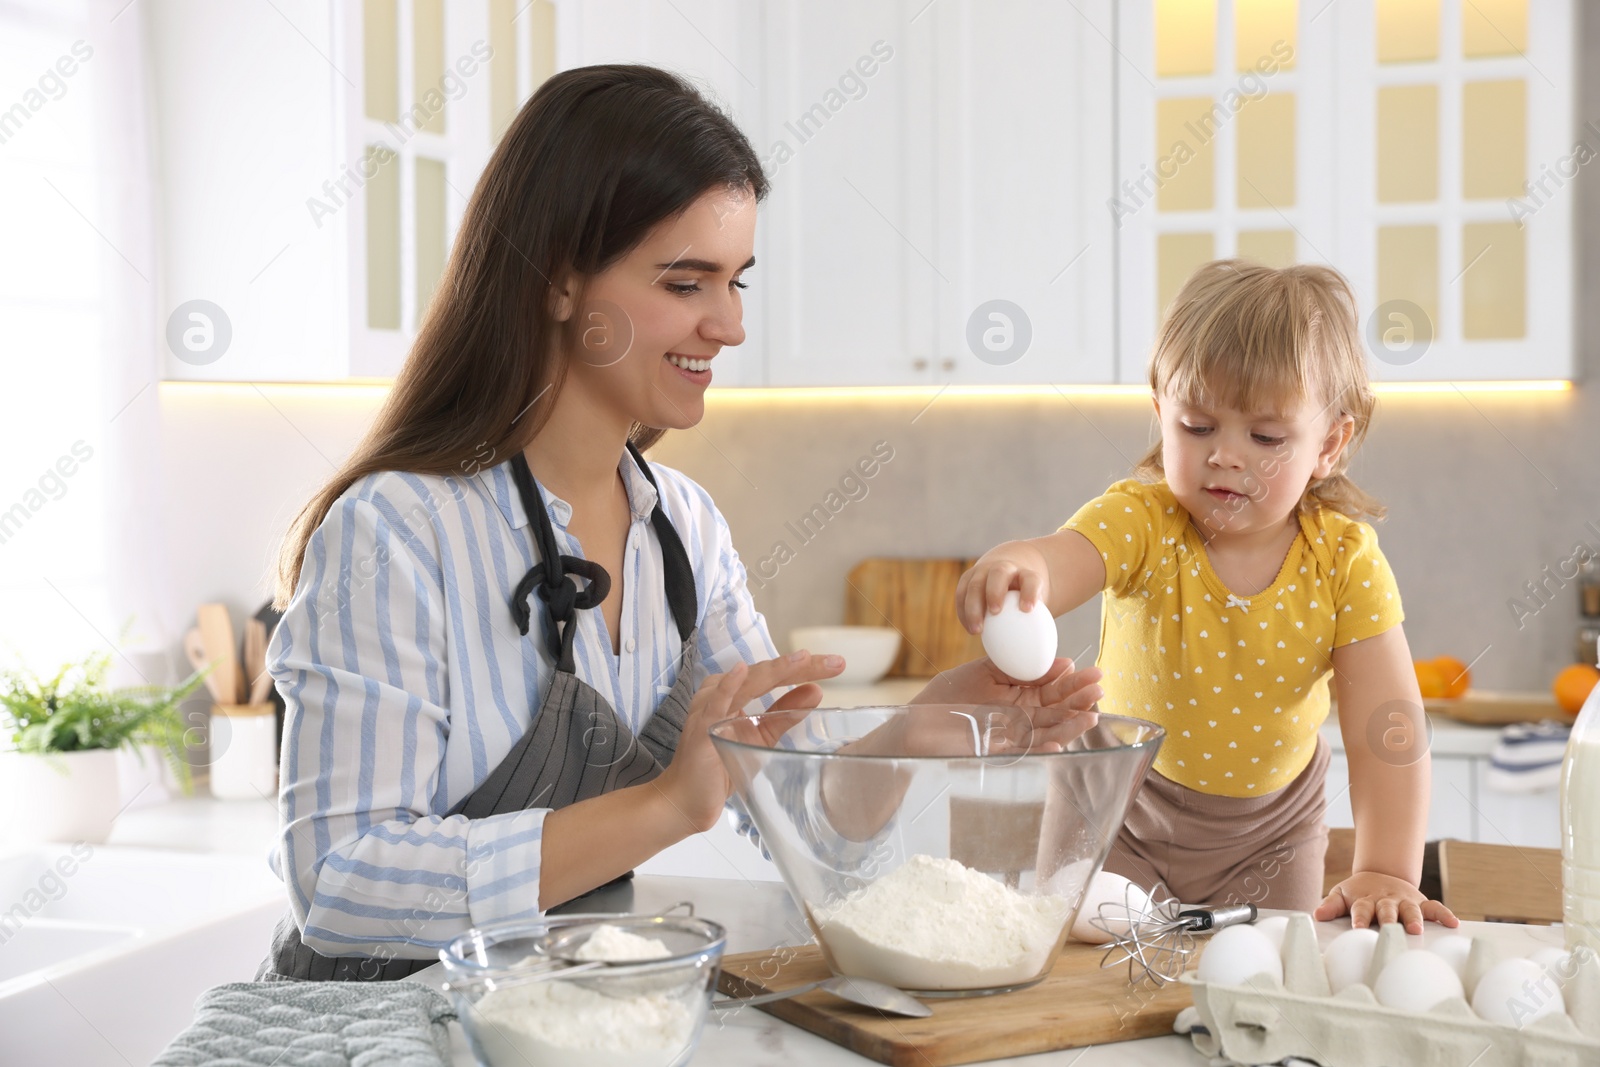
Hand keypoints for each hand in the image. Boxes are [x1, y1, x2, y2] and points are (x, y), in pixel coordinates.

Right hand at [652, 650, 842, 832]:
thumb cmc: (720, 765)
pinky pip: (715, 702)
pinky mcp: (702, 727)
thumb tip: (816, 691)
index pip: (776, 675)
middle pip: (766, 674)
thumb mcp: (761, 735)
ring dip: (775, 670)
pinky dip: (728, 686)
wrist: (689, 799)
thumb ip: (785, 713)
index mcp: (737, 692)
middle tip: (835, 662)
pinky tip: (741, 671)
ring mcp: (710, 707)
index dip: (807, 669)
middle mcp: (722, 692)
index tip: (837, 664)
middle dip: (801, 667)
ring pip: (747, 682)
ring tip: (803, 660)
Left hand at [910, 656, 1102, 749]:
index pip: (1054, 689)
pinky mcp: (998, 753)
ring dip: (1070, 727)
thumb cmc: (949, 694)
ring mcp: (1012, 737)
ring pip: (1047, 733)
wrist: (917, 721)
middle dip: (1079, 701)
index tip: (1096, 673)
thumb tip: (1062, 662)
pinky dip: (1041, 750)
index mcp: (1020, 695)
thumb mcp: (987, 671)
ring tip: (1090, 718)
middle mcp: (1021, 717)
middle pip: (1057, 710)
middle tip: (1100, 690)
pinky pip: (1024, 753)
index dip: (1075, 682)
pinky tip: (1058, 745)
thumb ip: (1021, 668)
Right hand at [956, 543, 1051, 633]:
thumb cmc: (1024, 600)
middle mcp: (1004, 567)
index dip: (1030, 592)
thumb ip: (1037, 625)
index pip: (1030, 579)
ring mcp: (984, 570)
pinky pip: (961, 593)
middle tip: (995, 612)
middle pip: (998, 573)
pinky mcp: (968, 577)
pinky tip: (969, 628)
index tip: (1027, 610)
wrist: (1008, 575)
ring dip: (973, 607)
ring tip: (977, 631)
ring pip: (974, 583)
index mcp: (1026, 574)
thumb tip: (1038, 656)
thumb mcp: (1035, 608)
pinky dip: (963, 611)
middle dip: (995, 591)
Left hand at [1314, 870, 1459, 933]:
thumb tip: (1316, 914)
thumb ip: (1331, 905)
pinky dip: (1444, 914)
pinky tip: (1453, 923)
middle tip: (1392, 929)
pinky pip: (1434, 907)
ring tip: (1417, 929)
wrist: (1379, 875)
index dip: (1359, 918)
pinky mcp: (1420, 902)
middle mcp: (1386, 901)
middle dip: (1389, 919)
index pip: (1361, 909)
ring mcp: (1404, 901)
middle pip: (1387, 910)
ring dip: (1414, 918)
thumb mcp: (1341, 894)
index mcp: (1365, 900)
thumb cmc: (1358, 893)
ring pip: (1411, 910)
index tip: (1357, 927)